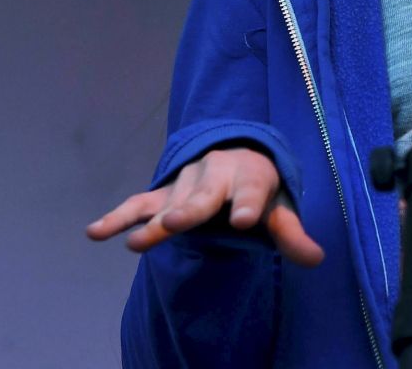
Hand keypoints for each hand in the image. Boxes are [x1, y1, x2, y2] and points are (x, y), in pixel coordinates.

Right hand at [86, 147, 324, 266]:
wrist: (235, 152)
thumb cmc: (259, 187)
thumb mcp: (280, 206)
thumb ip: (291, 233)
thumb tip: (316, 259)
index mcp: (250, 177)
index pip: (252, 193)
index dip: (248, 206)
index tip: (242, 220)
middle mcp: (216, 175)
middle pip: (203, 196)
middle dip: (190, 210)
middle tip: (177, 223)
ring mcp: (186, 183)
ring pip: (170, 203)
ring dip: (153, 222)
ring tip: (136, 243)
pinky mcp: (164, 192)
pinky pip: (139, 203)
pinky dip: (118, 217)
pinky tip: (95, 232)